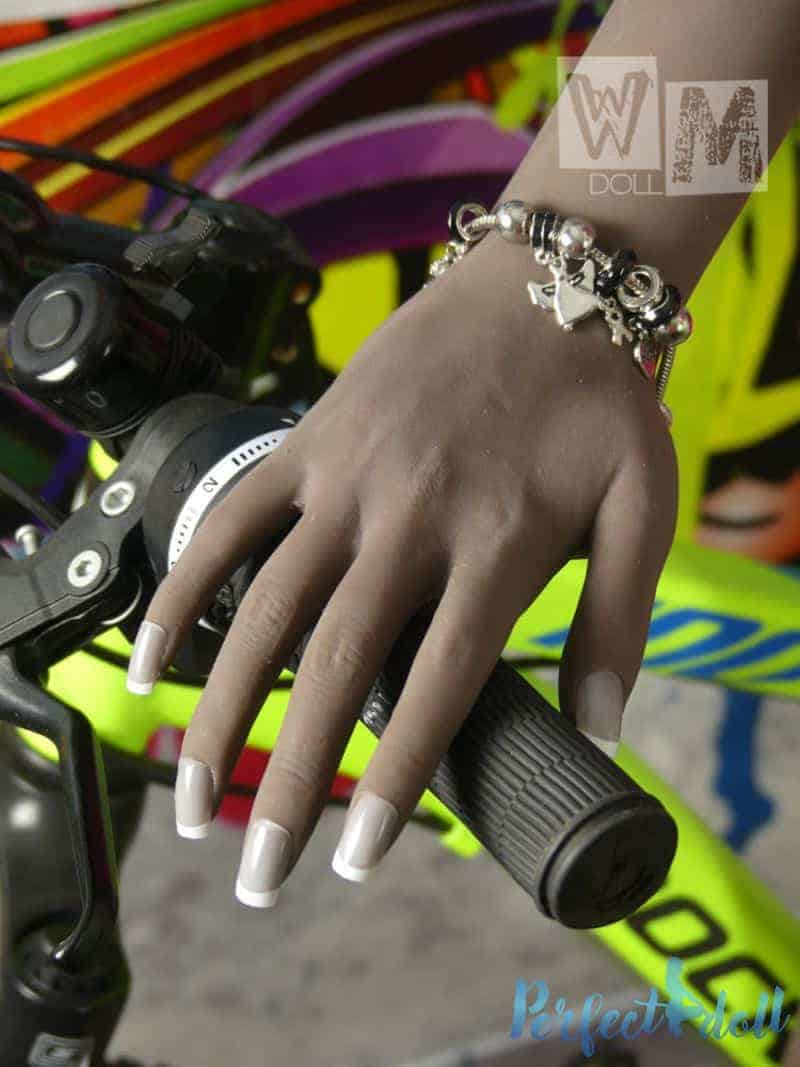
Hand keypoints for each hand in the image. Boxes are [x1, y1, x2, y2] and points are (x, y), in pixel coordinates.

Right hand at [126, 233, 677, 905]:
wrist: (547, 284)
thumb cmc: (597, 401)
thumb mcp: (643, 510)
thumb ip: (618, 625)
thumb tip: (601, 735)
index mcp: (496, 547)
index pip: (435, 689)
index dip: (395, 785)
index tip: (353, 861)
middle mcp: (410, 521)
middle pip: (336, 668)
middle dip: (292, 778)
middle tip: (257, 872)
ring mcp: (347, 480)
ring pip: (265, 607)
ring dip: (224, 708)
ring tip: (193, 795)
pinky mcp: (308, 443)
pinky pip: (231, 522)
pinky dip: (183, 591)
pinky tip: (152, 658)